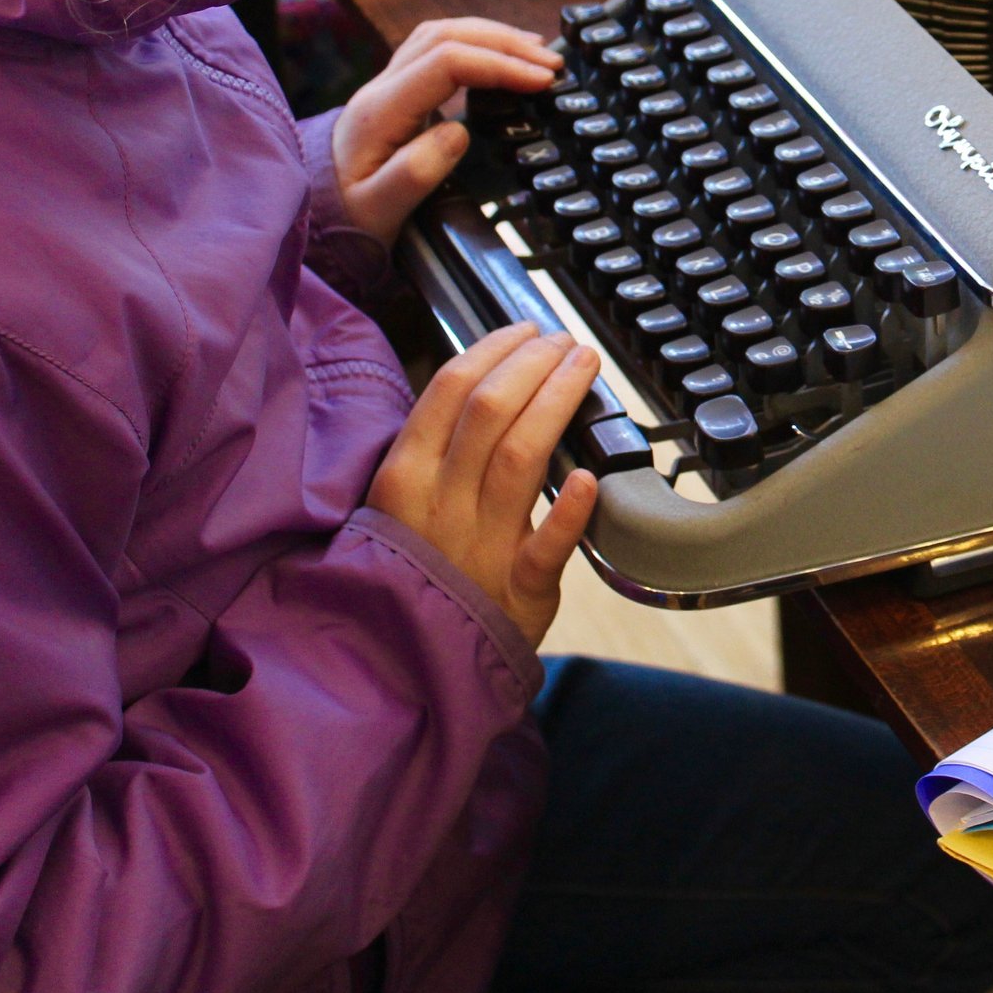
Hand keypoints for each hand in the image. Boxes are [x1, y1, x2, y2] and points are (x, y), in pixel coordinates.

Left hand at [333, 18, 562, 243]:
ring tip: (538, 52)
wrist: (317, 213)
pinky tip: (504, 56)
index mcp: (381, 110)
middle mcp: (382, 87)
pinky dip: (477, 44)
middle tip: (552, 64)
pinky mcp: (397, 91)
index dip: (499, 65)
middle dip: (505, 42)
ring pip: (441, 34)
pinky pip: (438, 48)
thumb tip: (458, 132)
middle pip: (445, 35)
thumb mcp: (378, 210)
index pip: (446, 62)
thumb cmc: (351, 215)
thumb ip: (415, 172)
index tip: (541, 83)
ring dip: (493, 36)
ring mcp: (388, 84)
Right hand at [368, 324, 601, 650]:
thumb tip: (487, 384)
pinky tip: (588, 477)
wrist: (413, 661)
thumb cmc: (420, 568)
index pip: (450, 391)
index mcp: (406, 477)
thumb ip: (437, 451)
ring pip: (521, 458)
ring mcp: (478, 547)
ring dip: (558, 403)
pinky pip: (546, 547)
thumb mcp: (404, 504)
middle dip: (533, 363)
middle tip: (564, 341)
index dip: (495, 350)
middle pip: (490, 411)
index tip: (526, 330)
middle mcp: (440, 504)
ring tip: (584, 369)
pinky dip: (568, 511)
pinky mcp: (519, 589)